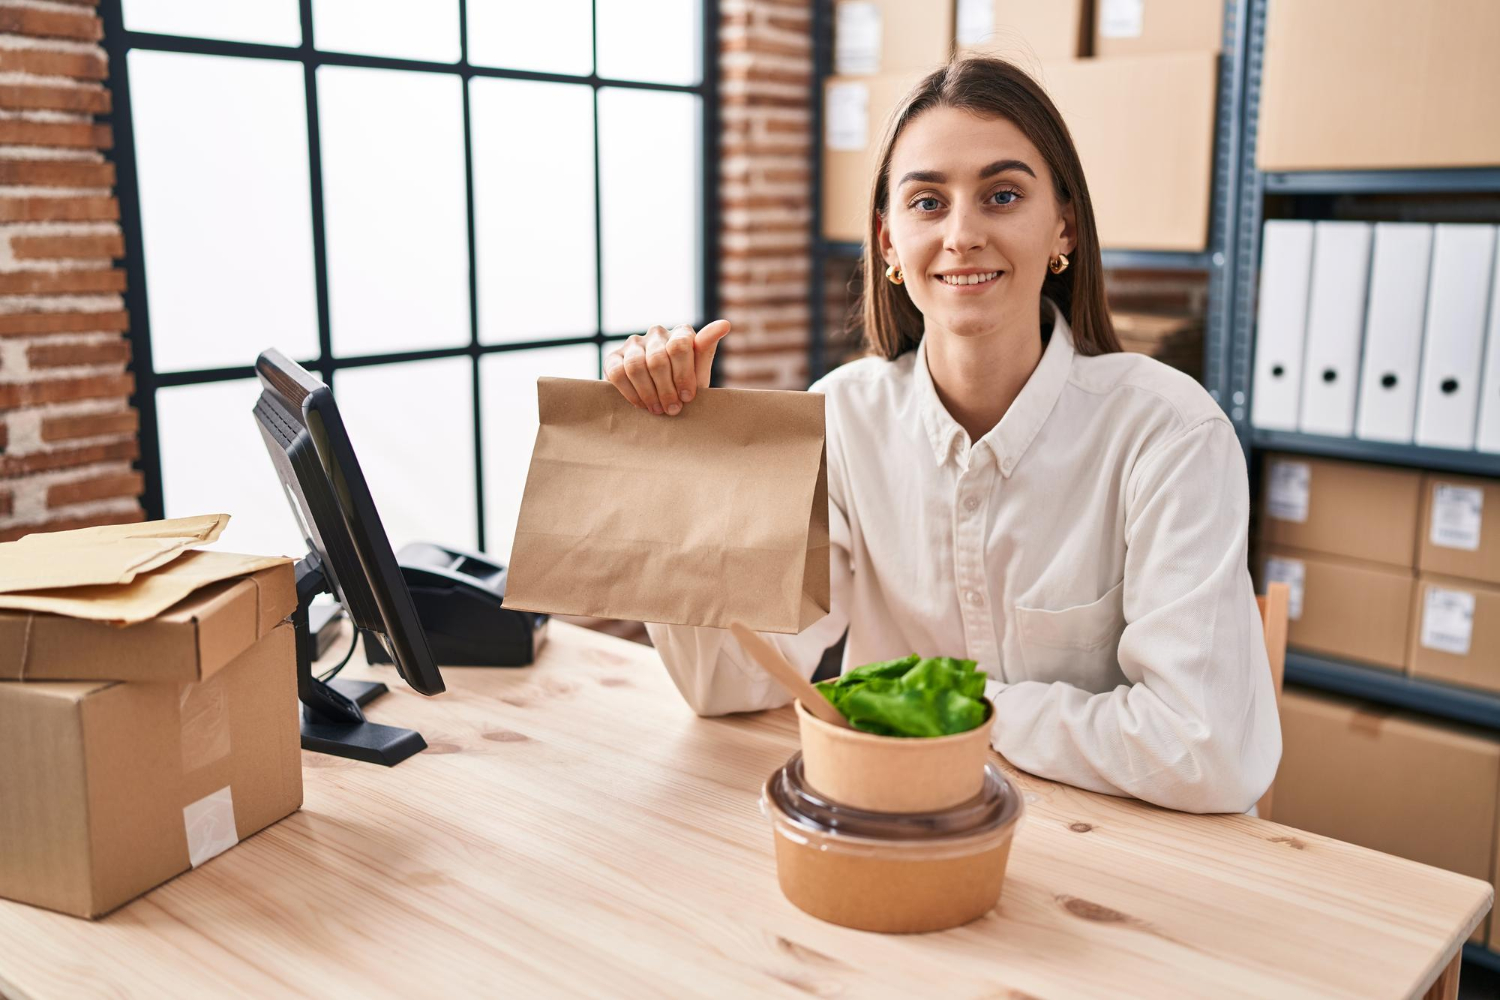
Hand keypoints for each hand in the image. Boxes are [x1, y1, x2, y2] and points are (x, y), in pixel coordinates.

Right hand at [604, 320, 730, 414]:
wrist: (661, 399)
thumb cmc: (685, 385)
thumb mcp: (699, 372)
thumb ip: (707, 349)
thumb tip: (725, 324)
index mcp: (681, 332)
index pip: (679, 346)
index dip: (683, 375)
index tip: (688, 398)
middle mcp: (657, 333)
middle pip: (657, 359)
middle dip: (666, 389)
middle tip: (672, 410)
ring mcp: (633, 343)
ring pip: (636, 366)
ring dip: (648, 393)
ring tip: (657, 410)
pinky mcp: (613, 357)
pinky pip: (617, 373)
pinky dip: (630, 392)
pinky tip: (642, 405)